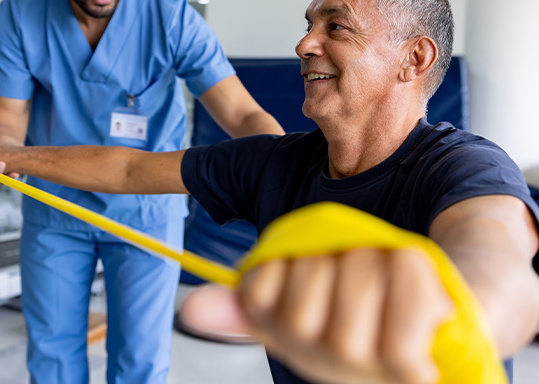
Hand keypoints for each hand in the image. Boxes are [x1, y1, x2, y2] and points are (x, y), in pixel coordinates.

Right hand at [182, 248, 452, 383]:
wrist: (435, 335)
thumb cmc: (360, 309)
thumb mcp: (294, 299)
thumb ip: (240, 305)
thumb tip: (190, 308)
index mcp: (282, 338)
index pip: (259, 286)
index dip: (287, 264)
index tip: (312, 276)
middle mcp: (313, 359)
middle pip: (314, 268)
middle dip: (339, 257)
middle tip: (361, 281)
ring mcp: (360, 366)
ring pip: (360, 267)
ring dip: (381, 262)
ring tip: (391, 291)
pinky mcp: (407, 366)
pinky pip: (403, 278)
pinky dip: (413, 274)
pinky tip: (421, 304)